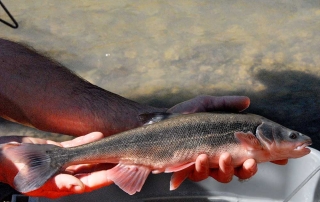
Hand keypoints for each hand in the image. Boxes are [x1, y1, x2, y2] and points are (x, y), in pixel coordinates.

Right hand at [0, 132, 113, 197]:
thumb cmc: (13, 168)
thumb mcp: (35, 176)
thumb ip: (58, 181)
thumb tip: (78, 187)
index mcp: (61, 185)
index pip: (91, 182)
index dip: (107, 177)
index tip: (123, 169)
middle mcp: (65, 175)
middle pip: (92, 170)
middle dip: (108, 163)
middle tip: (124, 155)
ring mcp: (62, 163)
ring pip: (87, 158)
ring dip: (100, 151)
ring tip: (115, 144)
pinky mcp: (57, 151)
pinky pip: (76, 146)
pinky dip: (87, 141)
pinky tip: (97, 134)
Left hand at [167, 95, 287, 182]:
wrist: (157, 123)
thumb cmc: (181, 115)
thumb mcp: (206, 104)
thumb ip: (227, 104)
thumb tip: (246, 101)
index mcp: (226, 142)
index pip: (251, 152)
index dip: (266, 156)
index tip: (279, 156)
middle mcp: (218, 156)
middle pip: (240, 170)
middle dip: (248, 169)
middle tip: (251, 162)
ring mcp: (204, 164)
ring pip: (223, 175)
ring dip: (226, 168)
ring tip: (222, 157)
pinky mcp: (189, 168)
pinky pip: (200, 175)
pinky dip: (202, 168)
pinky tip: (200, 157)